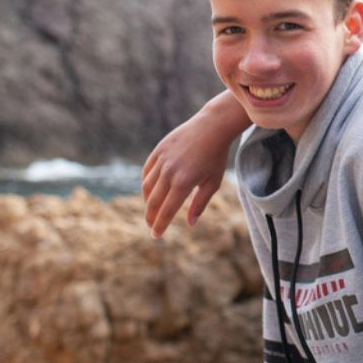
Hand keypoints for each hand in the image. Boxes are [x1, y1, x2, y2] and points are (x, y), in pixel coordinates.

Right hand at [142, 92, 247, 237]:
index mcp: (183, 183)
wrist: (212, 126)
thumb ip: (200, 204)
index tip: (156, 236)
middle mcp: (169, 172)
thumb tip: (190, 223)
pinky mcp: (158, 150)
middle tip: (151, 226)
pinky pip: (147, 171)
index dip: (160, 225)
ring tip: (152, 210)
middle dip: (151, 217)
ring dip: (147, 201)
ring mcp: (162, 160)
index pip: (167, 210)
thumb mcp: (213, 182)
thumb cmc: (216, 156)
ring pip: (147, 186)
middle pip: (153, 201)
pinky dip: (146, 183)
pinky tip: (150, 190)